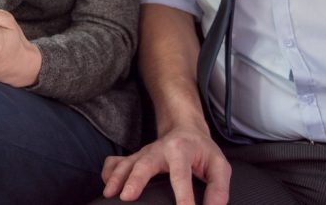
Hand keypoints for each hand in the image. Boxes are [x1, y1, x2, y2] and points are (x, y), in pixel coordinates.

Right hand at [100, 125, 230, 204]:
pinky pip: (116, 161)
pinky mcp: (135, 157)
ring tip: (109, 194)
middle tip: (127, 197)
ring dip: (116, 177)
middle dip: (135, 180)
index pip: (181, 176)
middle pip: (145, 164)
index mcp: (182, 151)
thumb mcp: (219, 165)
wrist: (185, 129)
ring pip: (127, 163)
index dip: (183, 196)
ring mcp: (144, 153)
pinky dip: (108, 171)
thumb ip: (218, 188)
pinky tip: (106, 185)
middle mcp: (160, 150)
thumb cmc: (202, 151)